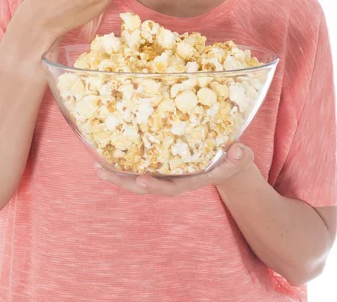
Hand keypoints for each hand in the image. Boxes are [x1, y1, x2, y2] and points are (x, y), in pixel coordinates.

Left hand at [94, 143, 253, 196]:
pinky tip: (105, 157)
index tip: (142, 180)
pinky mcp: (161, 164)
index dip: (157, 186)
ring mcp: (166, 173)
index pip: (173, 187)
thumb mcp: (240, 158)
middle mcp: (175, 180)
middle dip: (125, 182)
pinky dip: (122, 164)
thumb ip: (240, 157)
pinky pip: (139, 166)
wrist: (228, 161)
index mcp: (192, 180)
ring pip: (138, 178)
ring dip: (117, 175)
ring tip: (96, 167)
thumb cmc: (233, 159)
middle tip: (103, 172)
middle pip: (147, 186)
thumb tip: (238, 150)